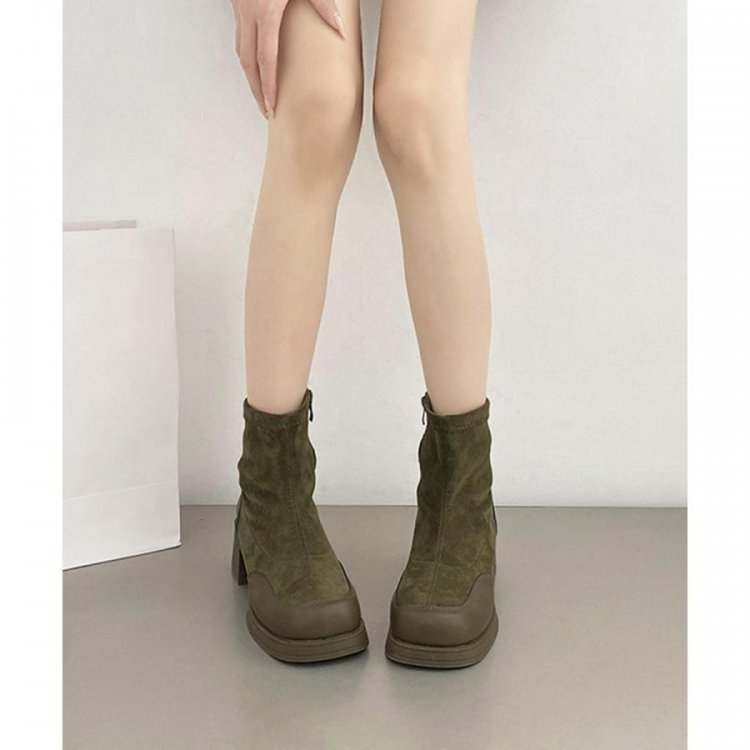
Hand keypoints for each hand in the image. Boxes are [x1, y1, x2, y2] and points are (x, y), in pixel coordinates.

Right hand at [231, 0, 345, 117]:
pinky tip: (257, 64)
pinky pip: (240, 36)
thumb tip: (341, 29)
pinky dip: (247, 54)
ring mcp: (239, 7)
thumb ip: (324, 5)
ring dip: (250, 74)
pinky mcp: (237, 2)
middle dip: (257, 89)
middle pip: (249, 63)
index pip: (266, 60)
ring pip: (241, 50)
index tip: (272, 107)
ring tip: (262, 92)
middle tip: (266, 109)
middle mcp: (248, 11)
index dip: (268, 87)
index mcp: (266, 10)